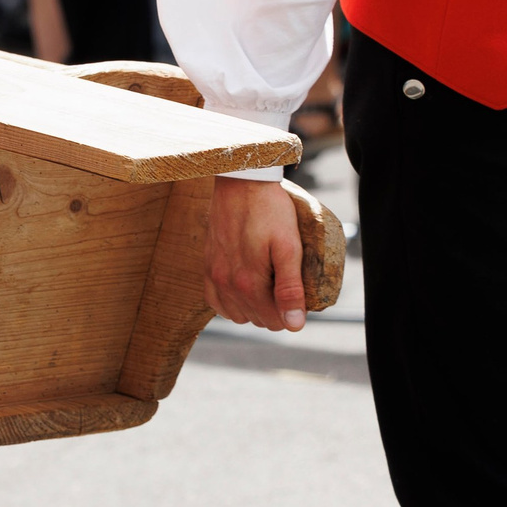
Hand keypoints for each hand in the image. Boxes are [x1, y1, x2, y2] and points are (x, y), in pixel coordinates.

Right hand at [204, 175, 304, 331]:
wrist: (242, 181)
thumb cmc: (270, 210)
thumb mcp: (289, 247)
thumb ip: (291, 288)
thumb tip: (294, 325)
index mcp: (249, 282)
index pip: (274, 321)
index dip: (291, 313)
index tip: (298, 294)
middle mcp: (227, 283)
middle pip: (257, 319)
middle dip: (274, 310)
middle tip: (285, 284)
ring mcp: (214, 274)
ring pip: (236, 314)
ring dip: (252, 308)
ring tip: (267, 285)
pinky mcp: (207, 264)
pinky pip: (214, 301)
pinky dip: (230, 302)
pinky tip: (242, 289)